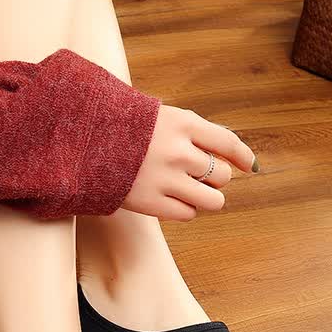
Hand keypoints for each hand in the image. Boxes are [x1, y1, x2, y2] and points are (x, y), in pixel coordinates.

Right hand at [123, 105, 258, 221]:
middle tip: (201, 178)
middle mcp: (179, 152)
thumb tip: (225, 156)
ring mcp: (166, 179)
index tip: (250, 167)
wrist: (82, 143)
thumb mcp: (158, 117)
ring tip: (192, 194)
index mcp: (183, 124)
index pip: (228, 142)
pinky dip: (185, 210)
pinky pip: (188, 214)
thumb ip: (189, 132)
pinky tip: (171, 202)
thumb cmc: (121, 129)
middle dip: (216, 178)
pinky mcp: (151, 203)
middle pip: (222, 175)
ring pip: (212, 200)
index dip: (243, 156)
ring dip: (206, 199)